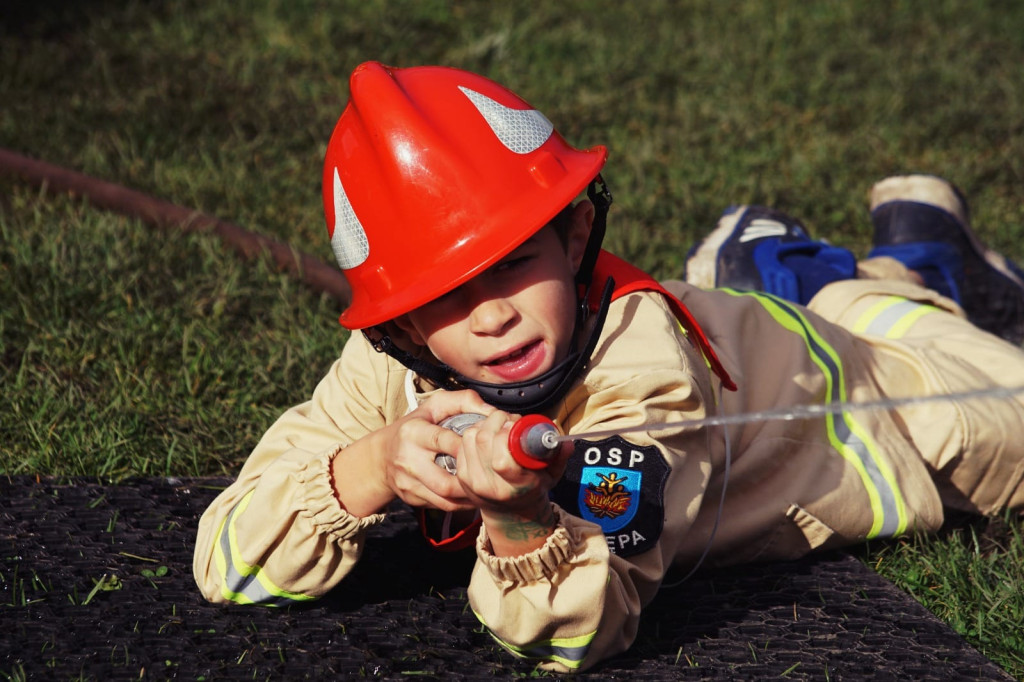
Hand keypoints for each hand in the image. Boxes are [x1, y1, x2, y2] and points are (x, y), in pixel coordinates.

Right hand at [330, 390, 494, 515]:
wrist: (381, 456)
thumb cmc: (416, 426)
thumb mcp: (435, 406)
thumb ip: (464, 401)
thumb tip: (491, 412)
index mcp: (413, 432)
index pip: (443, 441)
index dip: (468, 447)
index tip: (487, 447)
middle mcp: (407, 459)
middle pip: (444, 481)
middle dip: (471, 480)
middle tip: (491, 475)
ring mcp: (407, 482)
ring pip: (445, 498)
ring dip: (470, 495)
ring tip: (488, 487)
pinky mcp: (411, 498)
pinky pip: (442, 505)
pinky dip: (462, 502)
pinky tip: (474, 494)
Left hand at [453, 411, 570, 555]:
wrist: (508, 513)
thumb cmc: (532, 489)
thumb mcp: (551, 476)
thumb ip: (559, 458)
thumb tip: (566, 442)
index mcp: (511, 488)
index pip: (501, 459)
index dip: (508, 434)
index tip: (518, 426)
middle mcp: (486, 486)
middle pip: (484, 440)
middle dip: (498, 421)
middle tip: (511, 421)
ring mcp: (470, 480)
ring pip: (471, 436)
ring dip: (485, 424)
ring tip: (500, 427)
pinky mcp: (460, 473)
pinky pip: (463, 441)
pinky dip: (475, 431)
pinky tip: (489, 435)